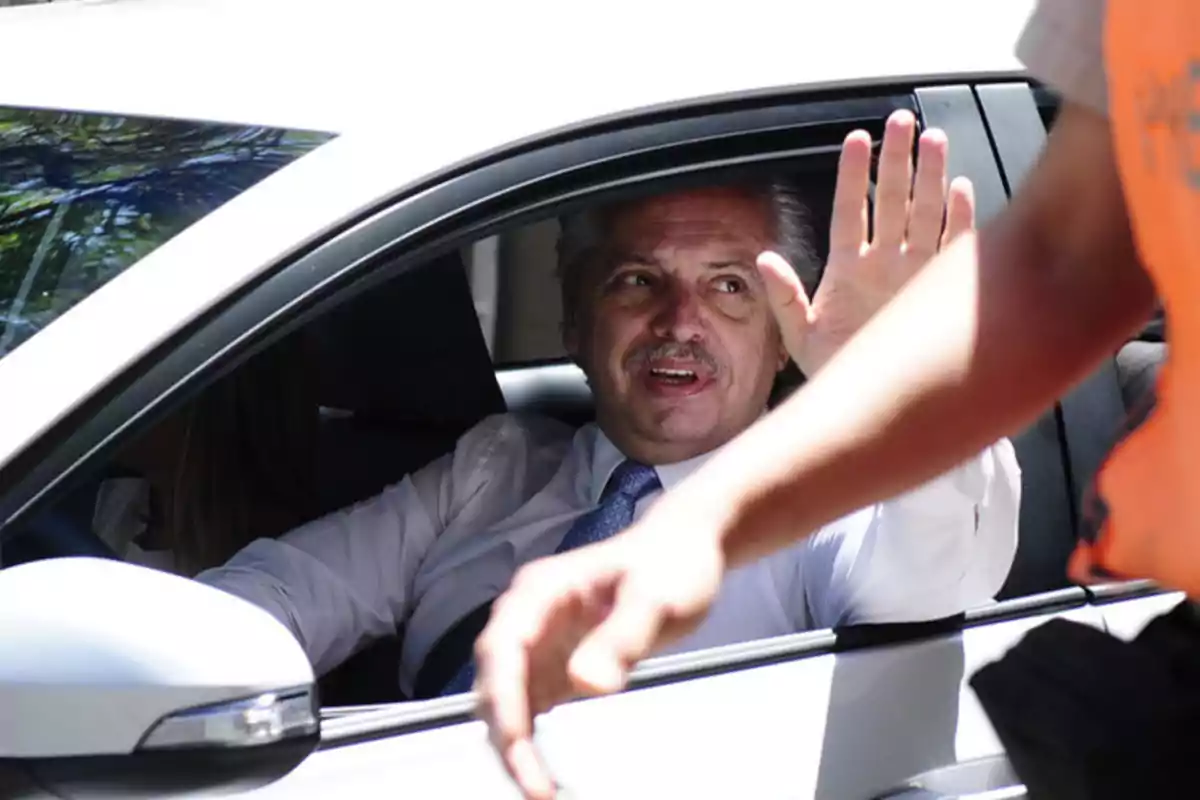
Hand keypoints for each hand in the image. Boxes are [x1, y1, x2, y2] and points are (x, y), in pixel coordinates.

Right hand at [473, 515, 724, 799]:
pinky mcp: (555, 666)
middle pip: (496, 682)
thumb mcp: (654, 597)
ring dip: (516, 745)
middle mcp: (529, 618)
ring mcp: (539, 644)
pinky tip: (549, 772)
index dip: (503, 699)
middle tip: (534, 788)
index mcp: (540, 592)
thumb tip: (586, 685)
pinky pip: (531, 709)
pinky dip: (535, 741)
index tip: (516, 742)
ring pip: (508, 702)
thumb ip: (621, 638)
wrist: (684, 552)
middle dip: (506, 735)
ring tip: (539, 790)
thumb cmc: (671, 563)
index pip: (502, 648)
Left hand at [759, 109, 975, 375]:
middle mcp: (884, 263)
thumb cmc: (836, 370)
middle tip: (901, 122)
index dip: (854, 175)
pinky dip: (961, 220)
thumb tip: (764, 257)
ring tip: (934, 139)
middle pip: (893, 200)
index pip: (851, 210)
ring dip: (931, 178)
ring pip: (926, 214)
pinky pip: (955, 248)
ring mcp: (914, 273)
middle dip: (897, 161)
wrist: (873, 404)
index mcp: (848, 268)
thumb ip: (785, 296)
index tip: (856, 139)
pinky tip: (962, 189)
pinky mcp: (941, 290)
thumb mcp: (801, 335)